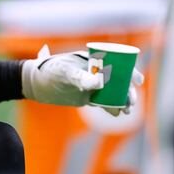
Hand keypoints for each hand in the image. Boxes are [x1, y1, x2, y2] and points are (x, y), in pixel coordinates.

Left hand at [22, 46, 143, 115]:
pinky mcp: (86, 96)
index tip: (137, 80)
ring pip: (113, 92)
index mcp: (93, 59)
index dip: (130, 71)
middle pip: (119, 80)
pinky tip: (117, 114)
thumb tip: (100, 82)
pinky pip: (103, 101)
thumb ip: (80, 77)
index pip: (118, 63)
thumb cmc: (49, 72)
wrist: (35, 84)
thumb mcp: (64, 73)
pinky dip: (111, 107)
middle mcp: (95, 71)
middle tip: (130, 103)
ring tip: (125, 111)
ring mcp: (91, 84)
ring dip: (122, 101)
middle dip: (128, 91)